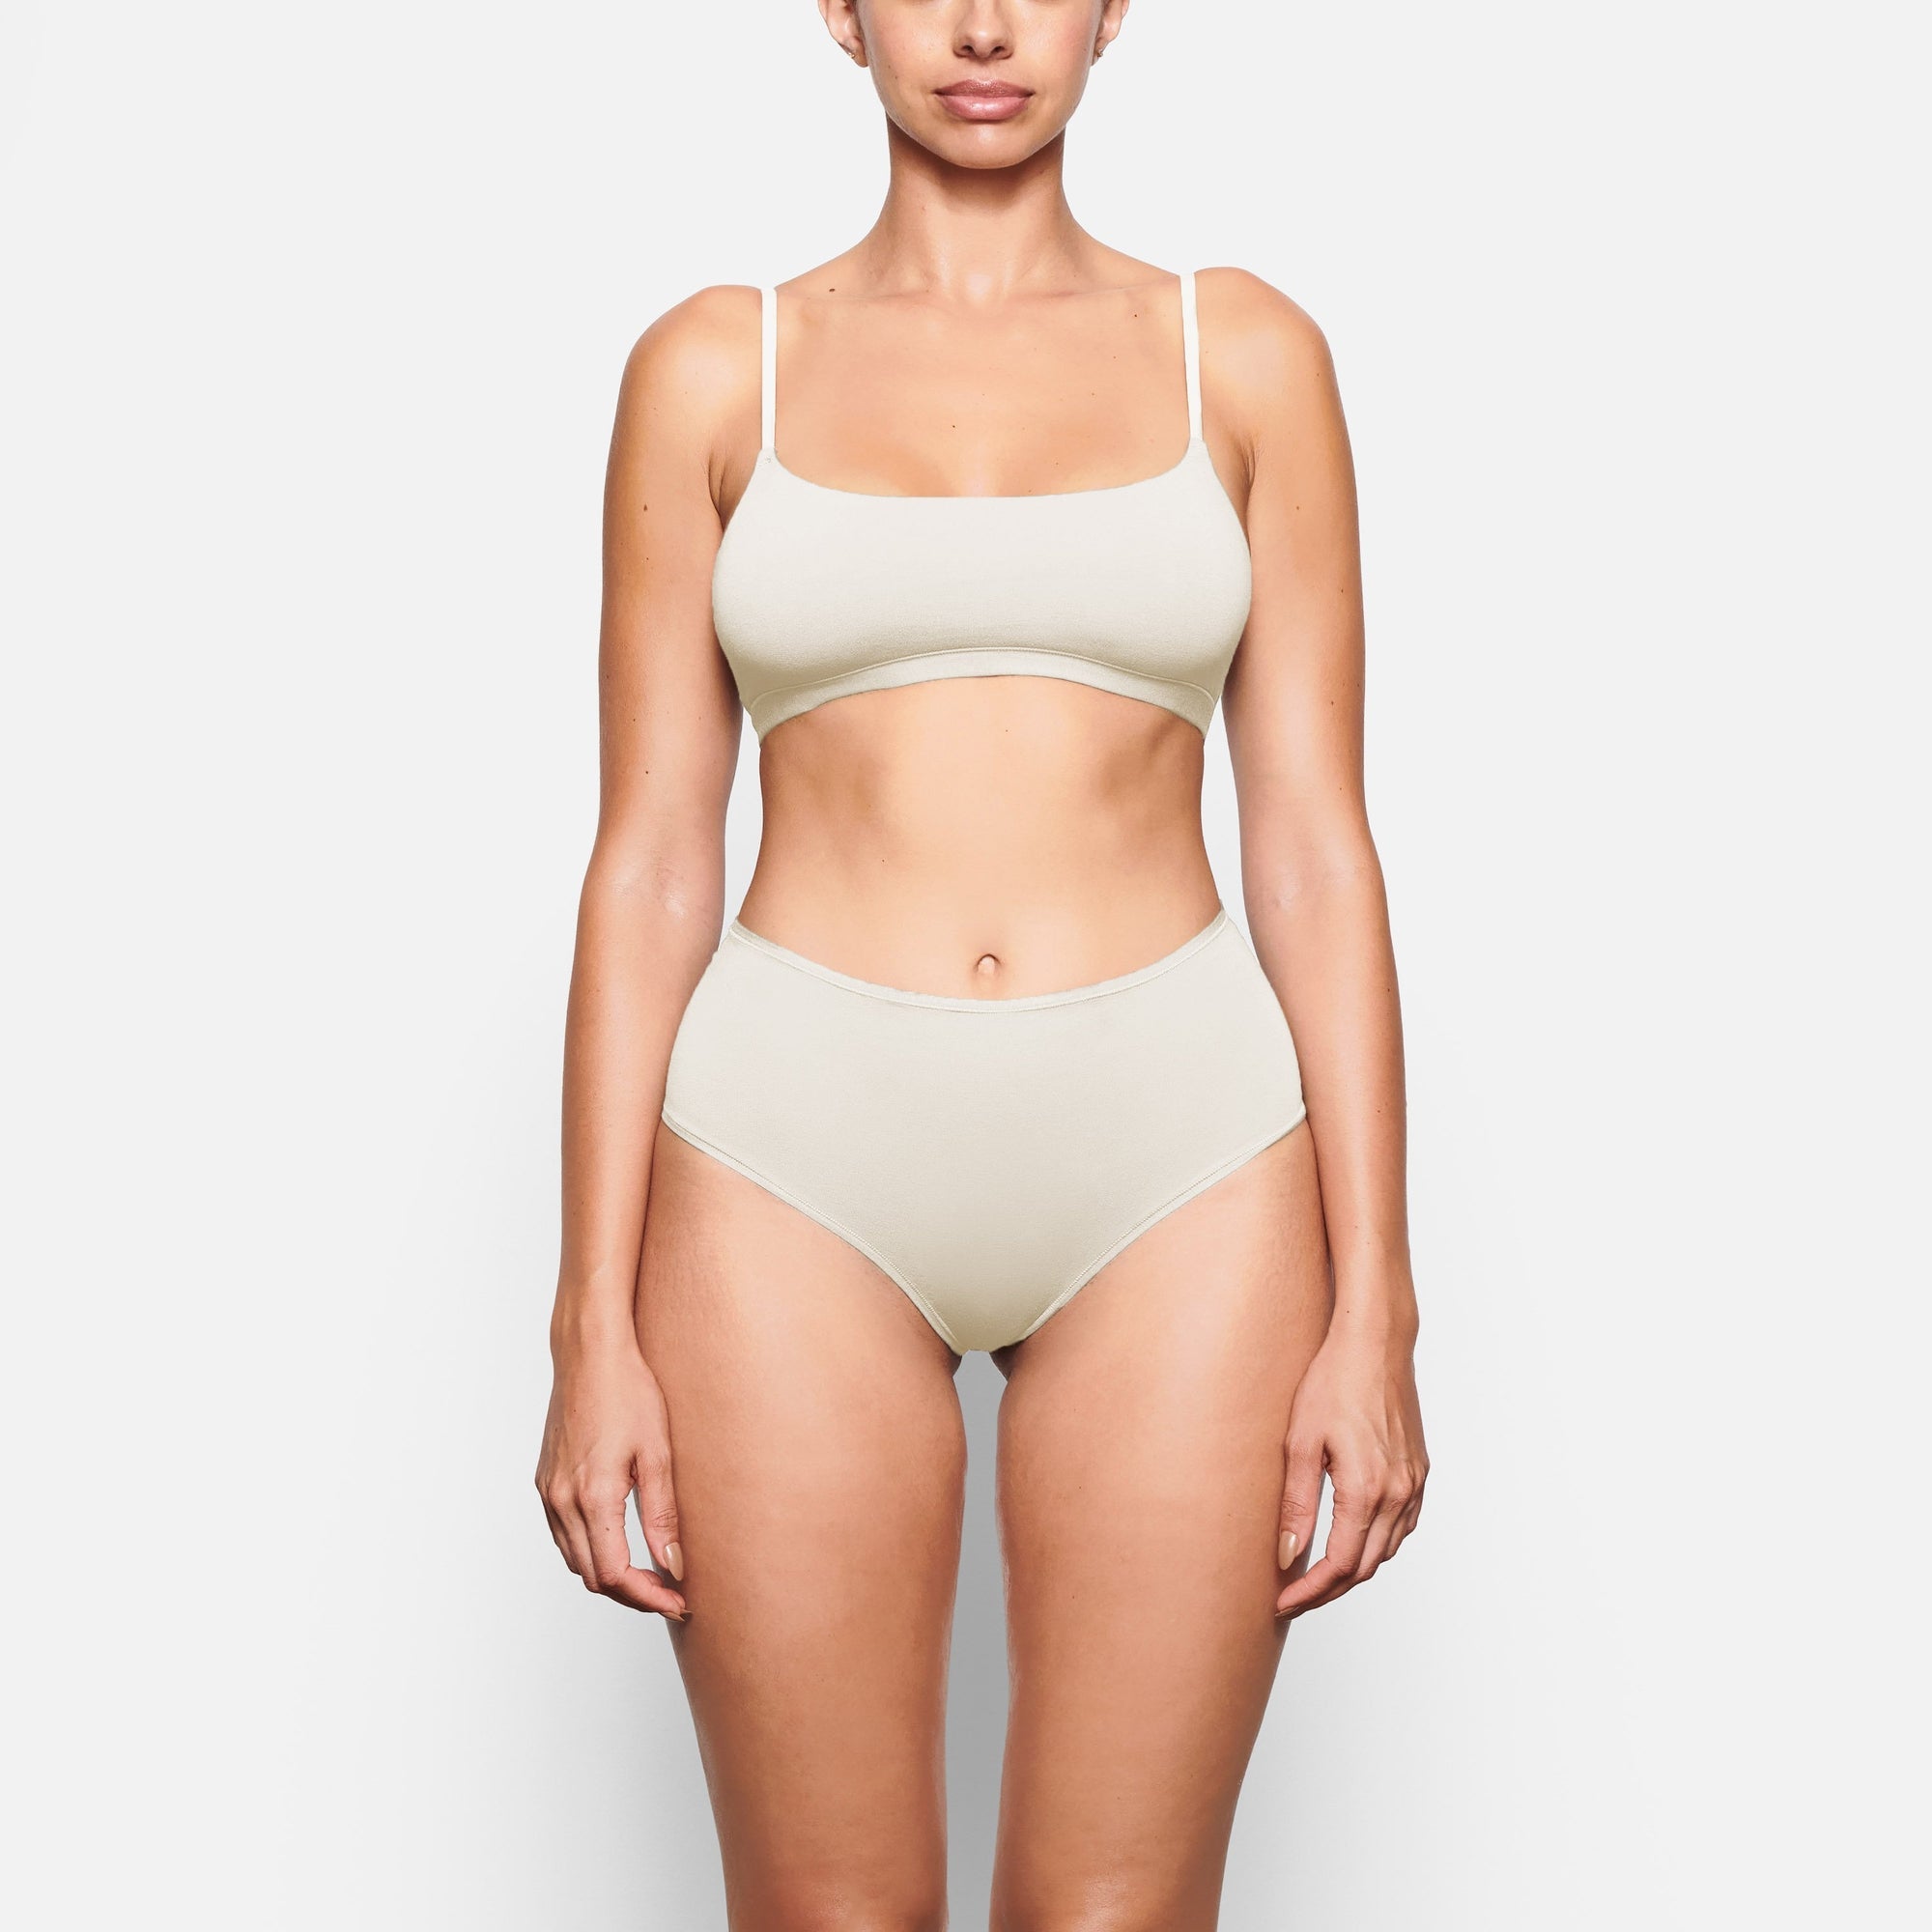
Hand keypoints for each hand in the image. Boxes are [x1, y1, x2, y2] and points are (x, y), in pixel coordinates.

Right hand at [536, 1336, 688, 1618]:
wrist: (590, 1354)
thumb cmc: (629, 1392)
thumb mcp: (658, 1454)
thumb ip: (662, 1515)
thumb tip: (673, 1564)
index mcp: (592, 1496)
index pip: (614, 1574)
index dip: (648, 1597)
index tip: (679, 1600)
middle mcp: (561, 1500)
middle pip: (592, 1575)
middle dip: (632, 1593)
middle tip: (671, 1591)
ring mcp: (548, 1492)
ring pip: (575, 1559)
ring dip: (609, 1574)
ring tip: (651, 1573)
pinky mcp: (544, 1481)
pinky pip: (563, 1535)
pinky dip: (590, 1550)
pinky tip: (619, 1542)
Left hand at [1275, 1316, 1426, 1619]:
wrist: (1375, 1343)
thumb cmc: (1332, 1382)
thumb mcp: (1300, 1443)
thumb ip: (1296, 1504)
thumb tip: (1286, 1556)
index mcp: (1367, 1490)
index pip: (1339, 1565)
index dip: (1310, 1591)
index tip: (1283, 1602)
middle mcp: (1398, 1494)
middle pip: (1365, 1566)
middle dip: (1329, 1589)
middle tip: (1294, 1597)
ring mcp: (1414, 1483)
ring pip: (1386, 1549)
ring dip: (1353, 1568)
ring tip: (1316, 1574)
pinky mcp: (1419, 1471)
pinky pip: (1402, 1525)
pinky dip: (1377, 1544)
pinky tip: (1353, 1540)